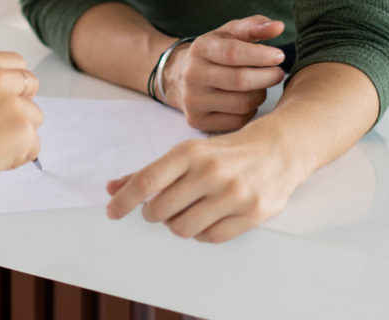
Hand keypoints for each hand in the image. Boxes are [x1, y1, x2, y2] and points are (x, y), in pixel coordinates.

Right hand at [0, 52, 41, 197]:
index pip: (15, 62)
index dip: (14, 80)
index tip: (11, 93)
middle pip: (31, 83)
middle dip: (23, 102)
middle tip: (5, 122)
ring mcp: (14, 104)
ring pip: (34, 116)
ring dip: (20, 132)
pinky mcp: (23, 131)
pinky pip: (34, 145)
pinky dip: (20, 155)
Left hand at [104, 126, 301, 242]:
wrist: (277, 150)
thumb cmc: (222, 154)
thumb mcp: (186, 153)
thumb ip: (149, 171)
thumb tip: (111, 189)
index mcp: (189, 153)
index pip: (147, 181)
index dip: (124, 200)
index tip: (112, 212)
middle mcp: (211, 172)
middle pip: (161, 210)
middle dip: (154, 213)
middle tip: (161, 208)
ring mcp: (233, 194)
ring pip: (184, 229)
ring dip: (177, 225)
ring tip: (185, 213)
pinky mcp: (253, 213)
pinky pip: (210, 238)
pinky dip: (201, 234)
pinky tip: (206, 219)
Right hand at [162, 16, 285, 132]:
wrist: (179, 75)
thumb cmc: (215, 52)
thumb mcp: (230, 33)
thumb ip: (255, 27)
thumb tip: (279, 26)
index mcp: (200, 49)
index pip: (232, 53)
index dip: (260, 55)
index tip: (279, 56)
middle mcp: (192, 75)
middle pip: (240, 81)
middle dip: (267, 77)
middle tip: (278, 73)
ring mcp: (193, 100)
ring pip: (242, 104)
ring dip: (259, 94)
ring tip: (260, 86)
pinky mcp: (198, 120)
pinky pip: (237, 121)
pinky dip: (249, 111)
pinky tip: (246, 100)